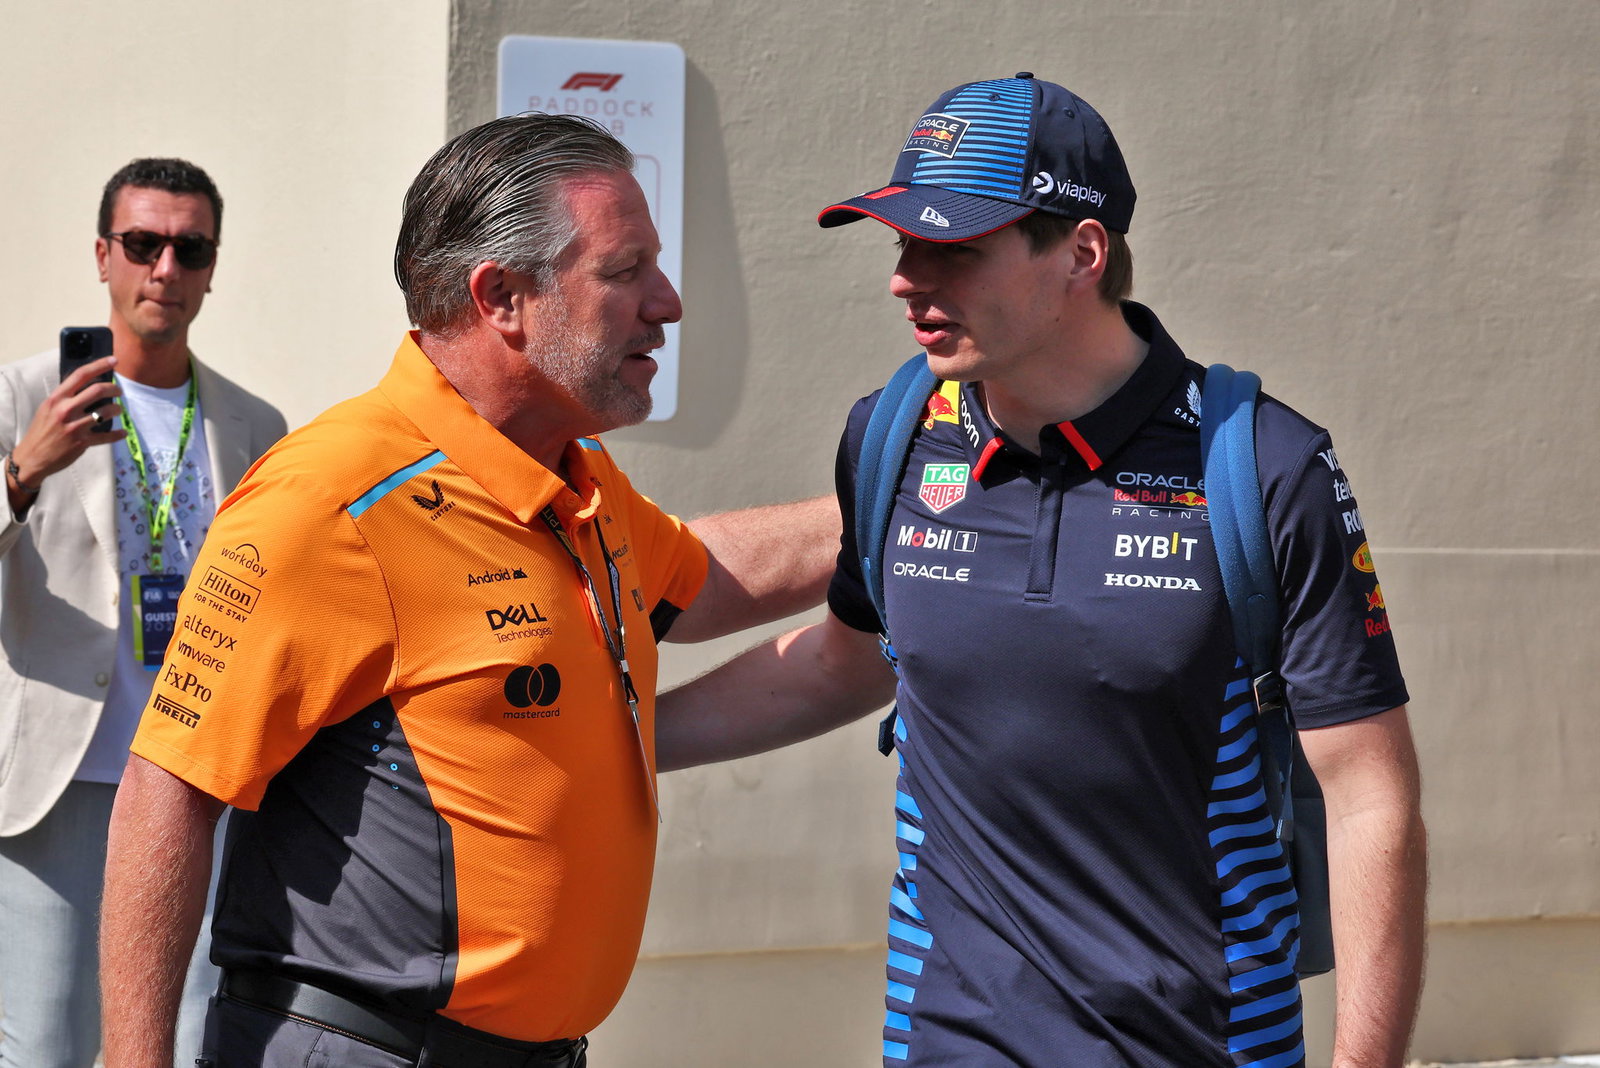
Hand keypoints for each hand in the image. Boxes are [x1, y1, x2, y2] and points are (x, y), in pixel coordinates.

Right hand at [9, 355, 125, 491]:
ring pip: (106, 412)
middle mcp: (66, 410)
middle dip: (113, 389)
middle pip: (98, 391)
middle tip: (118, 392)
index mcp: (57, 398)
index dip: (99, 365)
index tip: (114, 360)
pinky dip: (117, 434)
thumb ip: (66, 397)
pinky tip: (122, 432)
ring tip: (118, 410)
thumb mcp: (48, 408)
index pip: (81, 375)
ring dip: (117, 409)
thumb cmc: (42, 430)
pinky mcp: (82, 442)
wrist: (32, 456)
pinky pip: (107, 436)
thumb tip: (88, 385)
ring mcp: (75, 426)